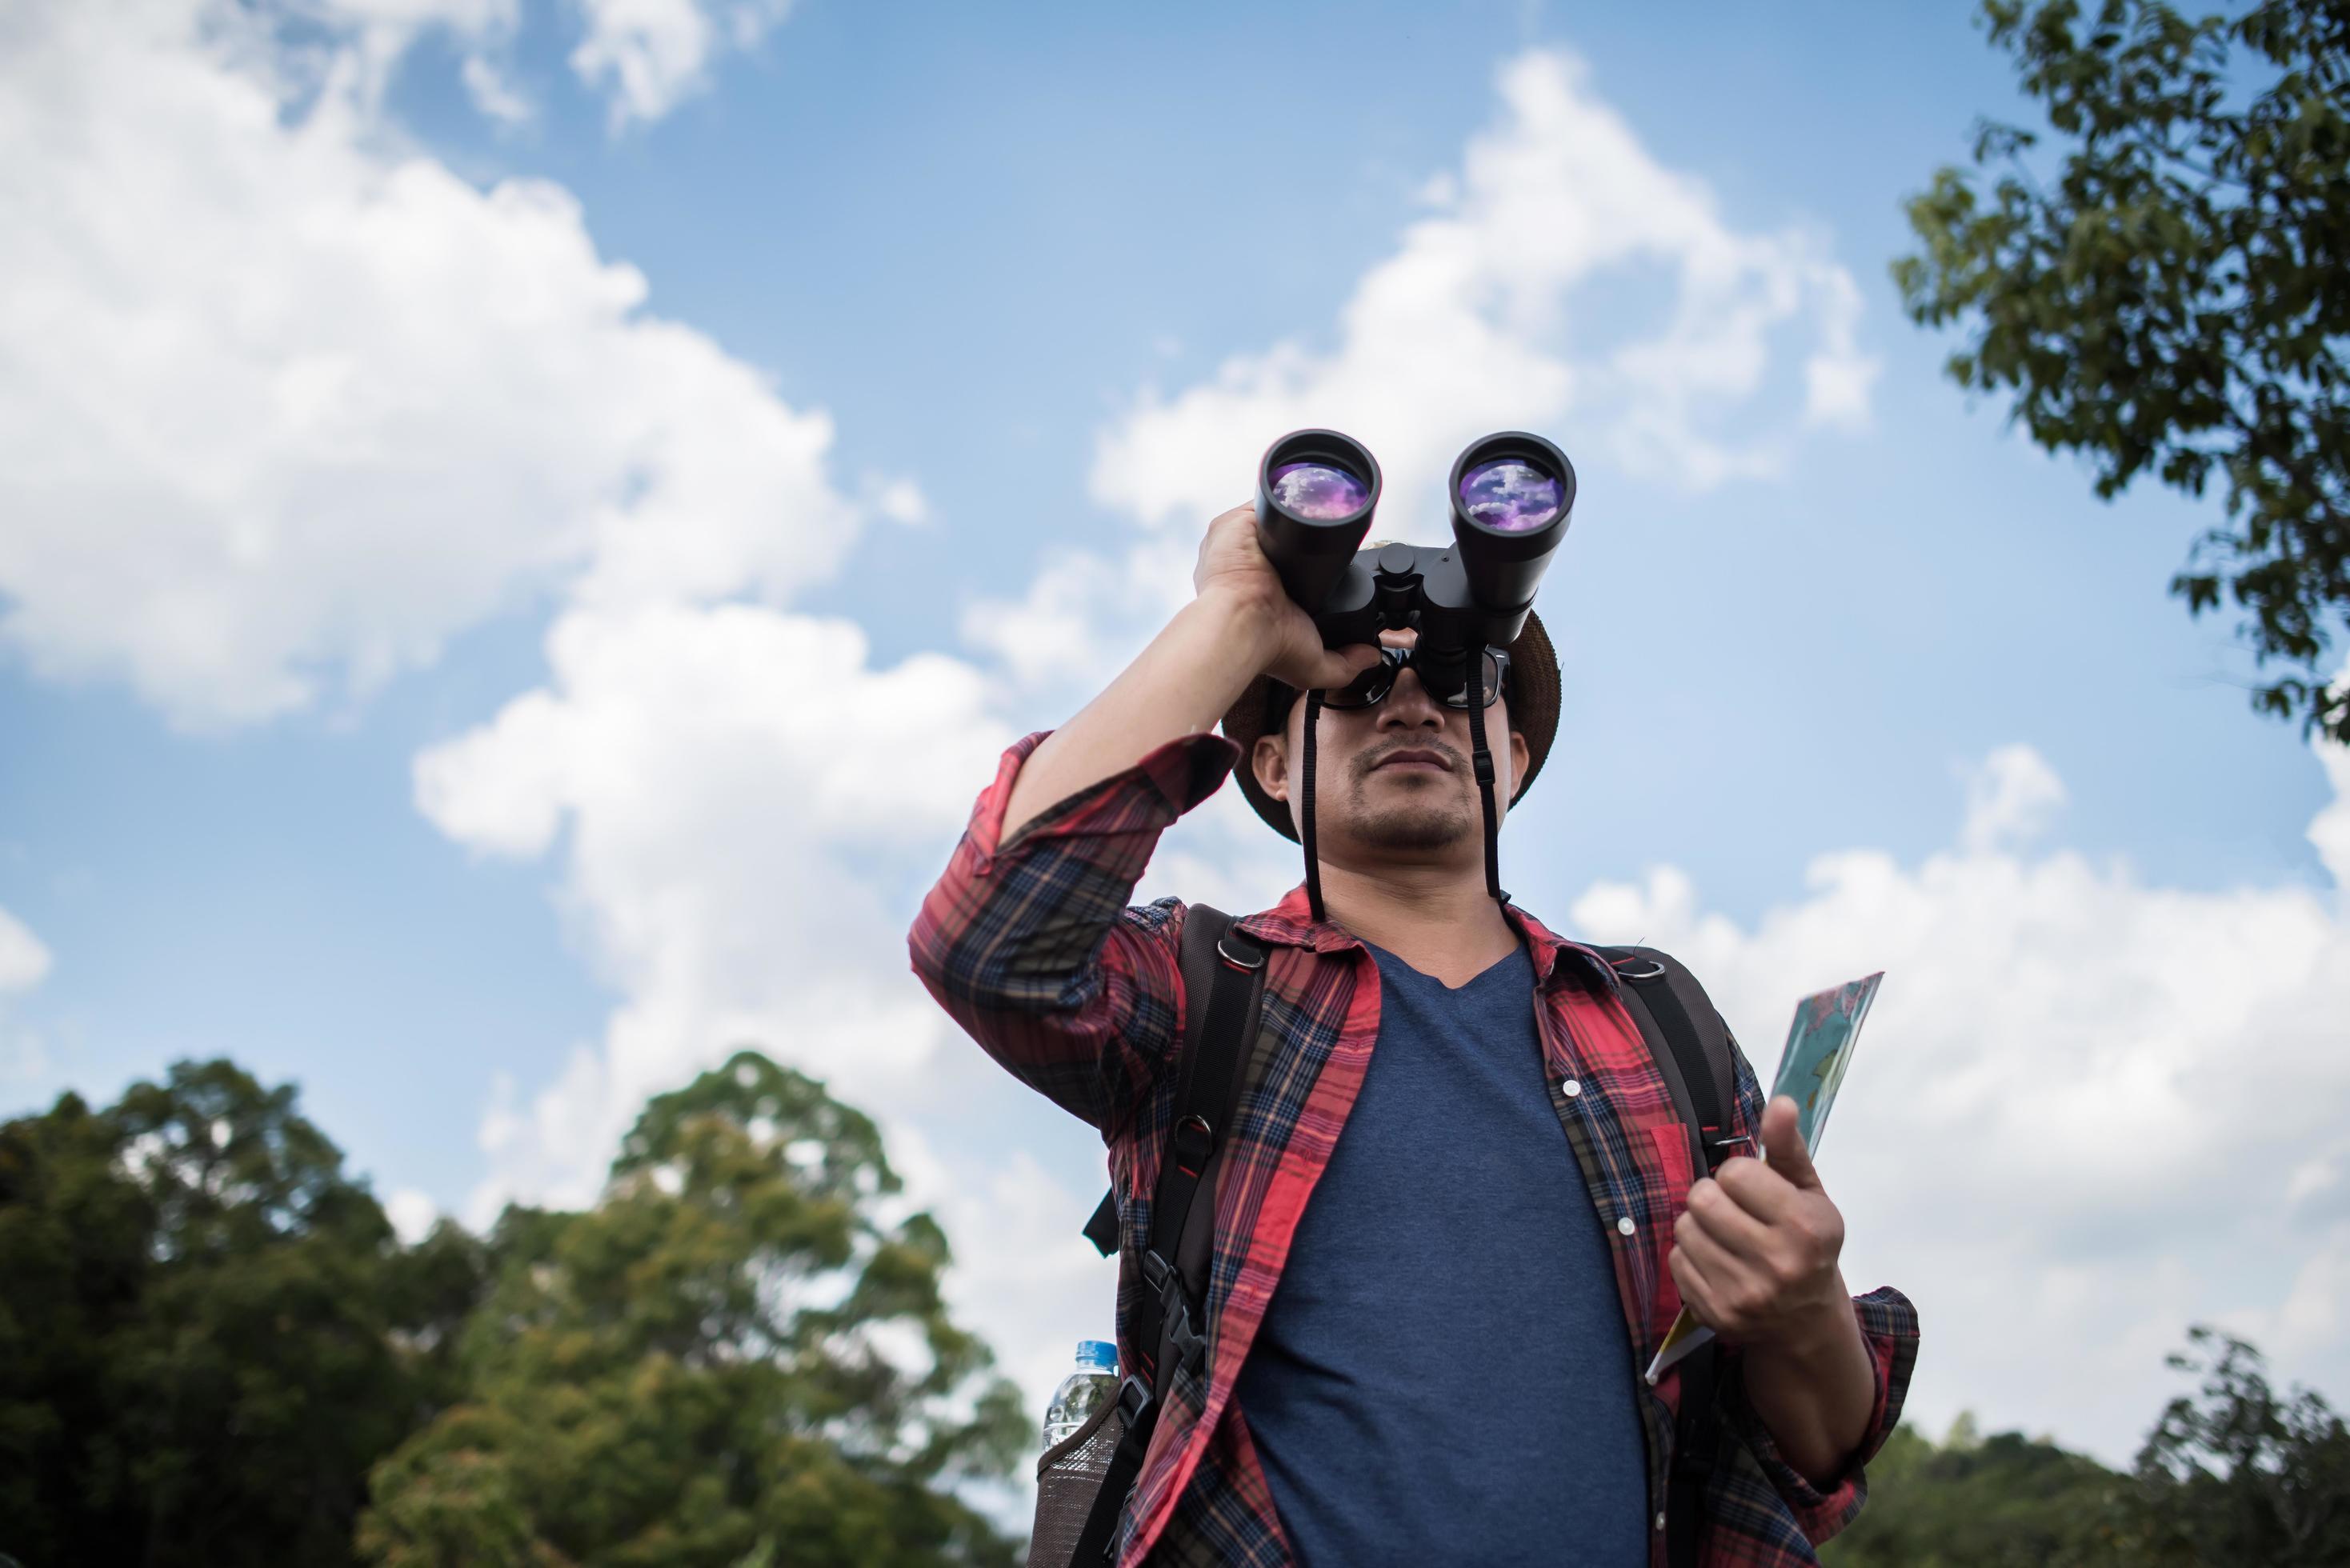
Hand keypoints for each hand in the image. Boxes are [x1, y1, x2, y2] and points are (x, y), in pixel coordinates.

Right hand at [1192, 503, 1381, 694]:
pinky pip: (1263, 499)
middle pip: (1274, 535)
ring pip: (1271, 515)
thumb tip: (1370, 656)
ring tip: (1321, 515)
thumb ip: (1345, 665)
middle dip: (1298, 535)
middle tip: (1324, 540)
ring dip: (1293, 513)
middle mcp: (1238, 563)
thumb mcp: (1313, 665)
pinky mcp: (1234, 522)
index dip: (1301, 562)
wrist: (1244, 625)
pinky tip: (1305, 500)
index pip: (1279, 564)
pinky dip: (1283, 495)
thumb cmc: (1267, 646)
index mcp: (1250, 591)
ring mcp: (1233, 540)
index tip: (1320, 563)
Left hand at [1669, 1096, 1850, 1352]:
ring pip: (1684, 1228)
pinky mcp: (1716, 1313)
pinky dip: (1691, 1257)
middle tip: (1735, 1213)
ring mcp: (1744, 1293)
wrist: (1807, 1323)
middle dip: (1714, 1198)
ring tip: (1727, 1238)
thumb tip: (1782, 1103)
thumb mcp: (1810, 1195)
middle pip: (1701, 1198)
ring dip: (1699, 1226)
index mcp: (1805, 1227)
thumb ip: (1789, 1148)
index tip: (1756, 1191)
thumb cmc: (1808, 1246)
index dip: (1740, 1176)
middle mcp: (1777, 1263)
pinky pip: (1676, 1260)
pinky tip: (1718, 1264)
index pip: (1734, 1173)